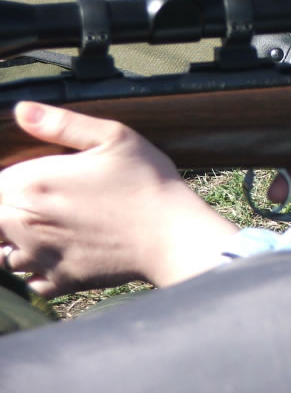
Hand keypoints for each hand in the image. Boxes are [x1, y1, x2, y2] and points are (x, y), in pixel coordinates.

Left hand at [0, 102, 237, 296]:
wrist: (173, 235)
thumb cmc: (147, 182)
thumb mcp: (114, 137)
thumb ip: (62, 123)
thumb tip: (22, 109)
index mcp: (32, 184)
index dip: (12, 179)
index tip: (40, 178)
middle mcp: (25, 225)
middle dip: (9, 209)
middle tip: (51, 200)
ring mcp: (40, 258)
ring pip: (2, 254)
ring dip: (15, 241)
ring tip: (50, 227)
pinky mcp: (59, 283)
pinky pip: (27, 281)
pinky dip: (35, 270)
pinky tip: (60, 253)